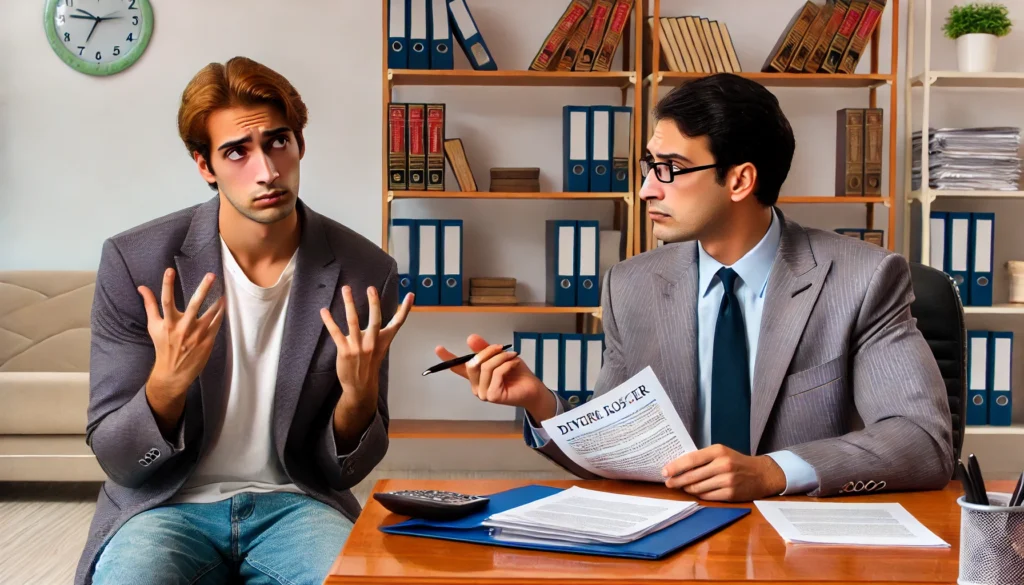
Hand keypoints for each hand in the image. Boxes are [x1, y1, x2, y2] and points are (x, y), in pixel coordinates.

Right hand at [138, 268, 225, 403]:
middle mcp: (182, 328)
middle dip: (203, 289)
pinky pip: (216, 324)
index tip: (169, 269)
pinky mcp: (207, 342)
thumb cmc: (162, 346)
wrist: (173, 372)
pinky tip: (223, 305)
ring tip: (223, 292)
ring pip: (210, 314)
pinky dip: (220, 314)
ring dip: (218, 302)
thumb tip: (141, 287)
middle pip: (194, 304)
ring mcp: (196, 335)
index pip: (165, 300)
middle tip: (211, 275)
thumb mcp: (153, 326)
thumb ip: (149, 305)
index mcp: (167, 323)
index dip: (167, 284)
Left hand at [320, 286, 413, 416]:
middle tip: (371, 288)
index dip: (405, 309)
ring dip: (349, 304)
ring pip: (353, 321)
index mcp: (383, 340)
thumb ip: (379, 333)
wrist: (360, 385)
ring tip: (346, 289)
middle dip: (374, 303)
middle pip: (375, 319)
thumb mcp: (379, 348)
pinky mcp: (345, 350)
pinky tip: (324, 311)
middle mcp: (372, 342)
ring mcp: (358, 346)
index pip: (397, 322)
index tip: (411, 295)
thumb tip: (378, 318)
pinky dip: (329, 321)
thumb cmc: (369, 364)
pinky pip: (336, 332)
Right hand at [434, 334, 552, 417]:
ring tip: (512, 356)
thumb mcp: (500, 356)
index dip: (447, 358)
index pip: (458, 368)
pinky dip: (507, 365)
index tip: (438, 348)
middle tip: (502, 347)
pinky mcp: (492, 396)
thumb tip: (470, 338)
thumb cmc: (517, 374)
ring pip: (486, 367)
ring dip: (501, 357)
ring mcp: (483, 393)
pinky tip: (514, 364)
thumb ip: (485, 349)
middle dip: (488, 352)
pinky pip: (496, 373)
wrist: (532, 388)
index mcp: (476, 378)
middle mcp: (476, 387)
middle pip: (473, 363)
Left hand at [661, 444, 787, 501]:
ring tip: (682, 486)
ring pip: (698, 488)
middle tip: (668, 483)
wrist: (761, 474)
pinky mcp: (730, 494)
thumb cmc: (736, 462)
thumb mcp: (721, 453)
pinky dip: (699, 495)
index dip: (675, 467)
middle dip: (677, 481)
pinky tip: (696, 492)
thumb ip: (703, 458)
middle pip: (692, 476)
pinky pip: (707, 496)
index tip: (664, 472)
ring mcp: (727, 481)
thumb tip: (678, 467)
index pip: (691, 459)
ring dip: (687, 488)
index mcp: (718, 451)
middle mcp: (723, 465)